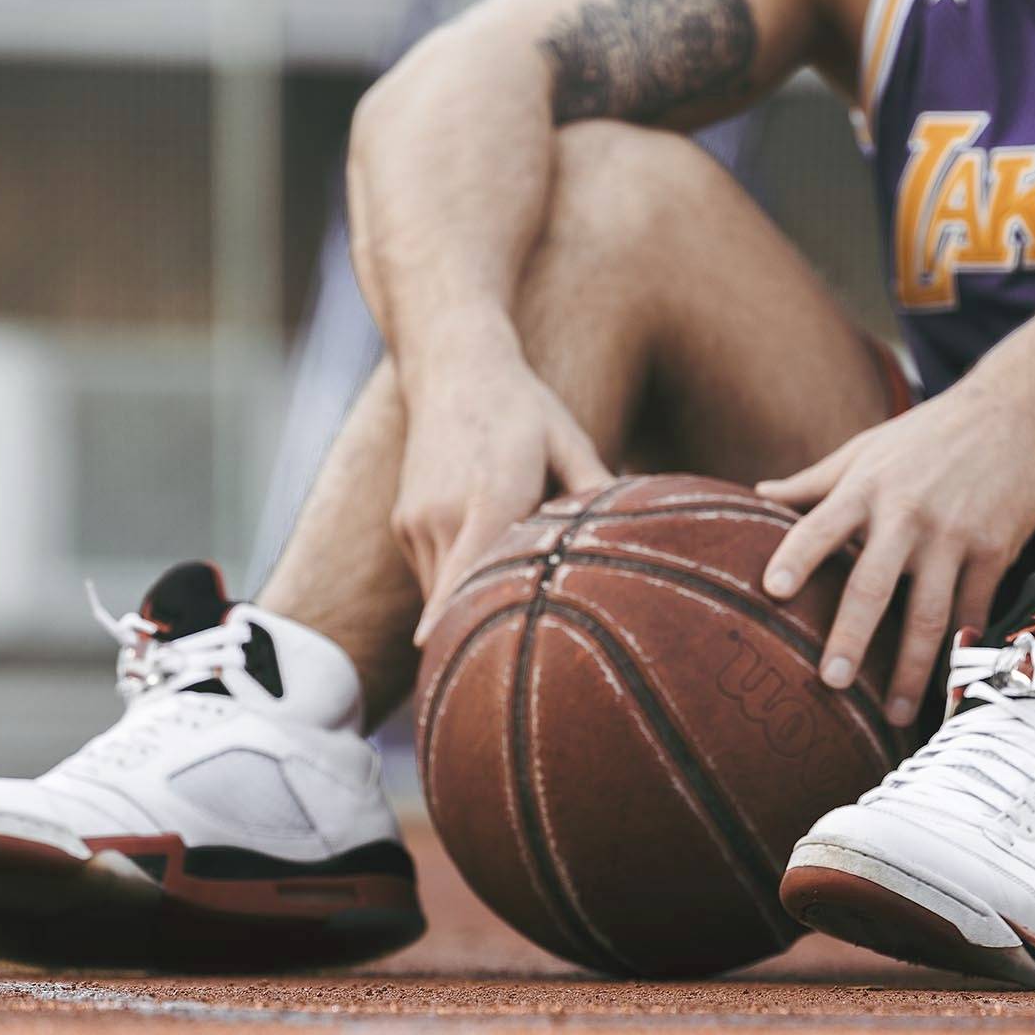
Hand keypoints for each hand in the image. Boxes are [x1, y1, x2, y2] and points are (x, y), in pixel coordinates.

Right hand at [394, 361, 610, 641]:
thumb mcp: (567, 441)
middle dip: (483, 628)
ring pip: (439, 593)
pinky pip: (431, 573)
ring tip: (508, 608)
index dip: (465, 626)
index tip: (465, 665)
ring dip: (469, 605)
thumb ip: (595, 490)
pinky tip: (486, 562)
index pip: (471, 577)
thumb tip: (632, 533)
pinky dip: (456, 582)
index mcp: (490, 496)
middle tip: (512, 667)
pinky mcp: (403, 522)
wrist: (453, 367)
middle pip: (458, 598)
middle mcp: (443, 514)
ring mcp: (415, 520)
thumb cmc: (523, 408)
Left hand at [757, 379, 1034, 728]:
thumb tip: (754, 495)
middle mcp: (908, 513)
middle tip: (830, 682)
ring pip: (930, 612)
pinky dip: (963, 650)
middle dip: (852, 634)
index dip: (797, 557)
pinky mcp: (995, 550)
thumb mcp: (867, 448)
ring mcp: (954, 535)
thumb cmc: (928, 434)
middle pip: (874, 582)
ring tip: (891, 713)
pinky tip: (952, 687)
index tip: (772, 591)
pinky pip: (975, 610)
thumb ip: (813, 480)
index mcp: (867, 487)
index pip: (821, 525)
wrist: (1015, 412)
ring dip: (911, 667)